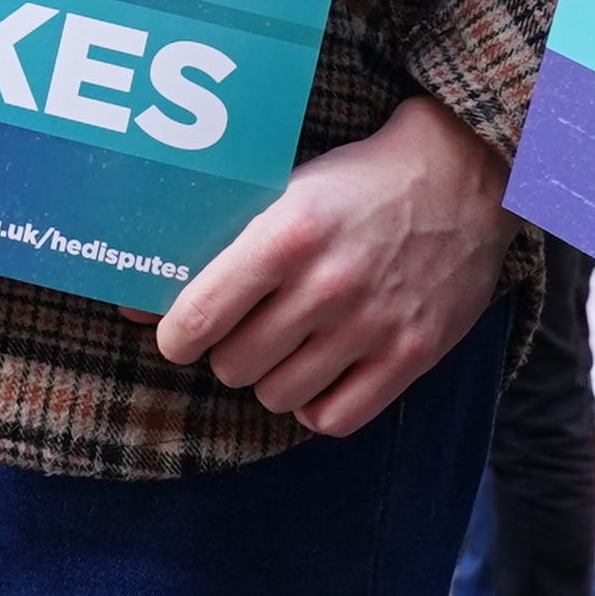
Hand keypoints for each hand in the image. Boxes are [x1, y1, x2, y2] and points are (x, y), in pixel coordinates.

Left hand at [152, 93, 511, 438]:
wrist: (462, 177)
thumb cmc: (357, 185)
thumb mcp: (283, 192)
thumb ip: (216, 244)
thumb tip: (132, 304)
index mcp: (288, 234)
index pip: (199, 315)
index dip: (174, 336)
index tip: (177, 335)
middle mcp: (329, 284)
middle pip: (234, 365)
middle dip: (227, 352)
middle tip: (244, 330)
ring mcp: (374, 323)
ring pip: (278, 396)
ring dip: (271, 378)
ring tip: (285, 347)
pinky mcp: (413, 354)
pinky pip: (335, 419)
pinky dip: (316, 406)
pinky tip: (319, 373)